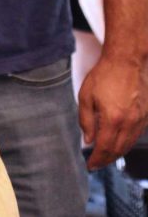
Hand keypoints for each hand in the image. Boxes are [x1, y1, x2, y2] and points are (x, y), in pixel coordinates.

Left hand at [79, 53, 147, 168]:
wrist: (126, 62)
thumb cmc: (104, 76)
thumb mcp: (86, 97)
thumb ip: (86, 121)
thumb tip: (88, 140)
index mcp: (113, 119)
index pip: (105, 147)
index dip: (97, 159)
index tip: (90, 166)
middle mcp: (129, 122)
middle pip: (118, 150)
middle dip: (107, 159)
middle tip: (97, 164)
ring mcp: (140, 120)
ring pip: (129, 144)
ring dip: (117, 153)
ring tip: (106, 157)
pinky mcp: (145, 115)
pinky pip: (136, 135)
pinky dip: (127, 143)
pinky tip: (118, 144)